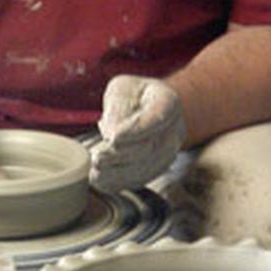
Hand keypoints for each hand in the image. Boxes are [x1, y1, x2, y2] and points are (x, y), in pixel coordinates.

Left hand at [90, 75, 185, 191]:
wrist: (145, 108)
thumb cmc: (131, 95)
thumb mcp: (121, 88)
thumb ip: (118, 107)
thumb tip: (112, 134)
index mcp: (168, 102)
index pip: (157, 117)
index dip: (136, 130)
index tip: (113, 137)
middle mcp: (174, 129)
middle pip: (152, 147)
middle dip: (121, 155)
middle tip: (97, 158)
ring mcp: (169, 151)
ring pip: (146, 167)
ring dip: (119, 173)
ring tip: (95, 173)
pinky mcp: (157, 168)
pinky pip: (141, 178)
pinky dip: (120, 182)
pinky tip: (100, 181)